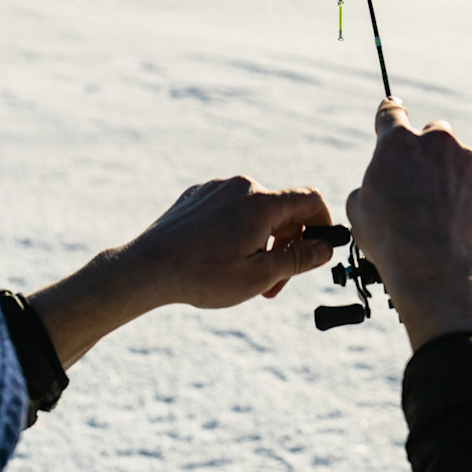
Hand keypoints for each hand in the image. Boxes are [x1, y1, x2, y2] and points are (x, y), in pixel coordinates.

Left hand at [116, 176, 333, 307]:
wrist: (145, 269)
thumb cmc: (202, 276)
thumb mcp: (259, 276)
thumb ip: (299, 259)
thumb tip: (325, 248)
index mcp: (261, 203)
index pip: (310, 199)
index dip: (323, 224)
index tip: (319, 250)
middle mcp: (241, 187)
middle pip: (282, 211)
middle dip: (287, 246)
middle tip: (275, 284)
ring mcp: (216, 189)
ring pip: (255, 213)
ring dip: (262, 243)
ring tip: (247, 277)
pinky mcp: (196, 196)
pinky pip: (230, 211)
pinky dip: (237, 232)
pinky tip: (220, 260)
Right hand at [346, 99, 471, 349]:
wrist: (432, 264)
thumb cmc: (388, 238)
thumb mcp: (358, 209)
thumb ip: (370, 184)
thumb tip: (378, 187)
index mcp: (397, 143)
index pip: (390, 112)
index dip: (389, 114)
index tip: (392, 112)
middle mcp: (435, 141)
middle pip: (432, 132)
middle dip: (426, 150)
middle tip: (419, 181)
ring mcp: (466, 159)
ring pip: (457, 159)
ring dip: (448, 176)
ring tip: (438, 213)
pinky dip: (468, 196)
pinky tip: (456, 221)